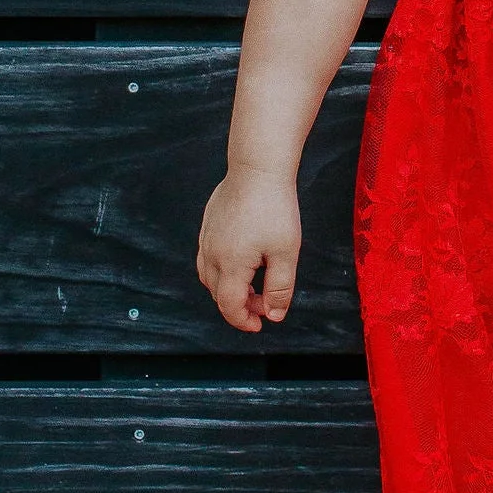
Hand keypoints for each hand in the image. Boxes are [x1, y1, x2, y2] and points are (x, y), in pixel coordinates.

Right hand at [196, 168, 300, 330]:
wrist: (257, 168)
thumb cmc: (275, 208)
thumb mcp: (286, 252)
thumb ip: (280, 288)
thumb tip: (274, 315)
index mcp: (231, 265)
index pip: (230, 306)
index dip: (244, 321)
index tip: (260, 325)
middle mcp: (211, 254)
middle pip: (218, 294)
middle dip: (241, 306)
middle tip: (265, 303)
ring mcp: (206, 238)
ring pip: (209, 276)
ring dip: (229, 288)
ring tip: (255, 284)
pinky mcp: (208, 224)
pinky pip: (207, 256)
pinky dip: (222, 269)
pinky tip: (242, 260)